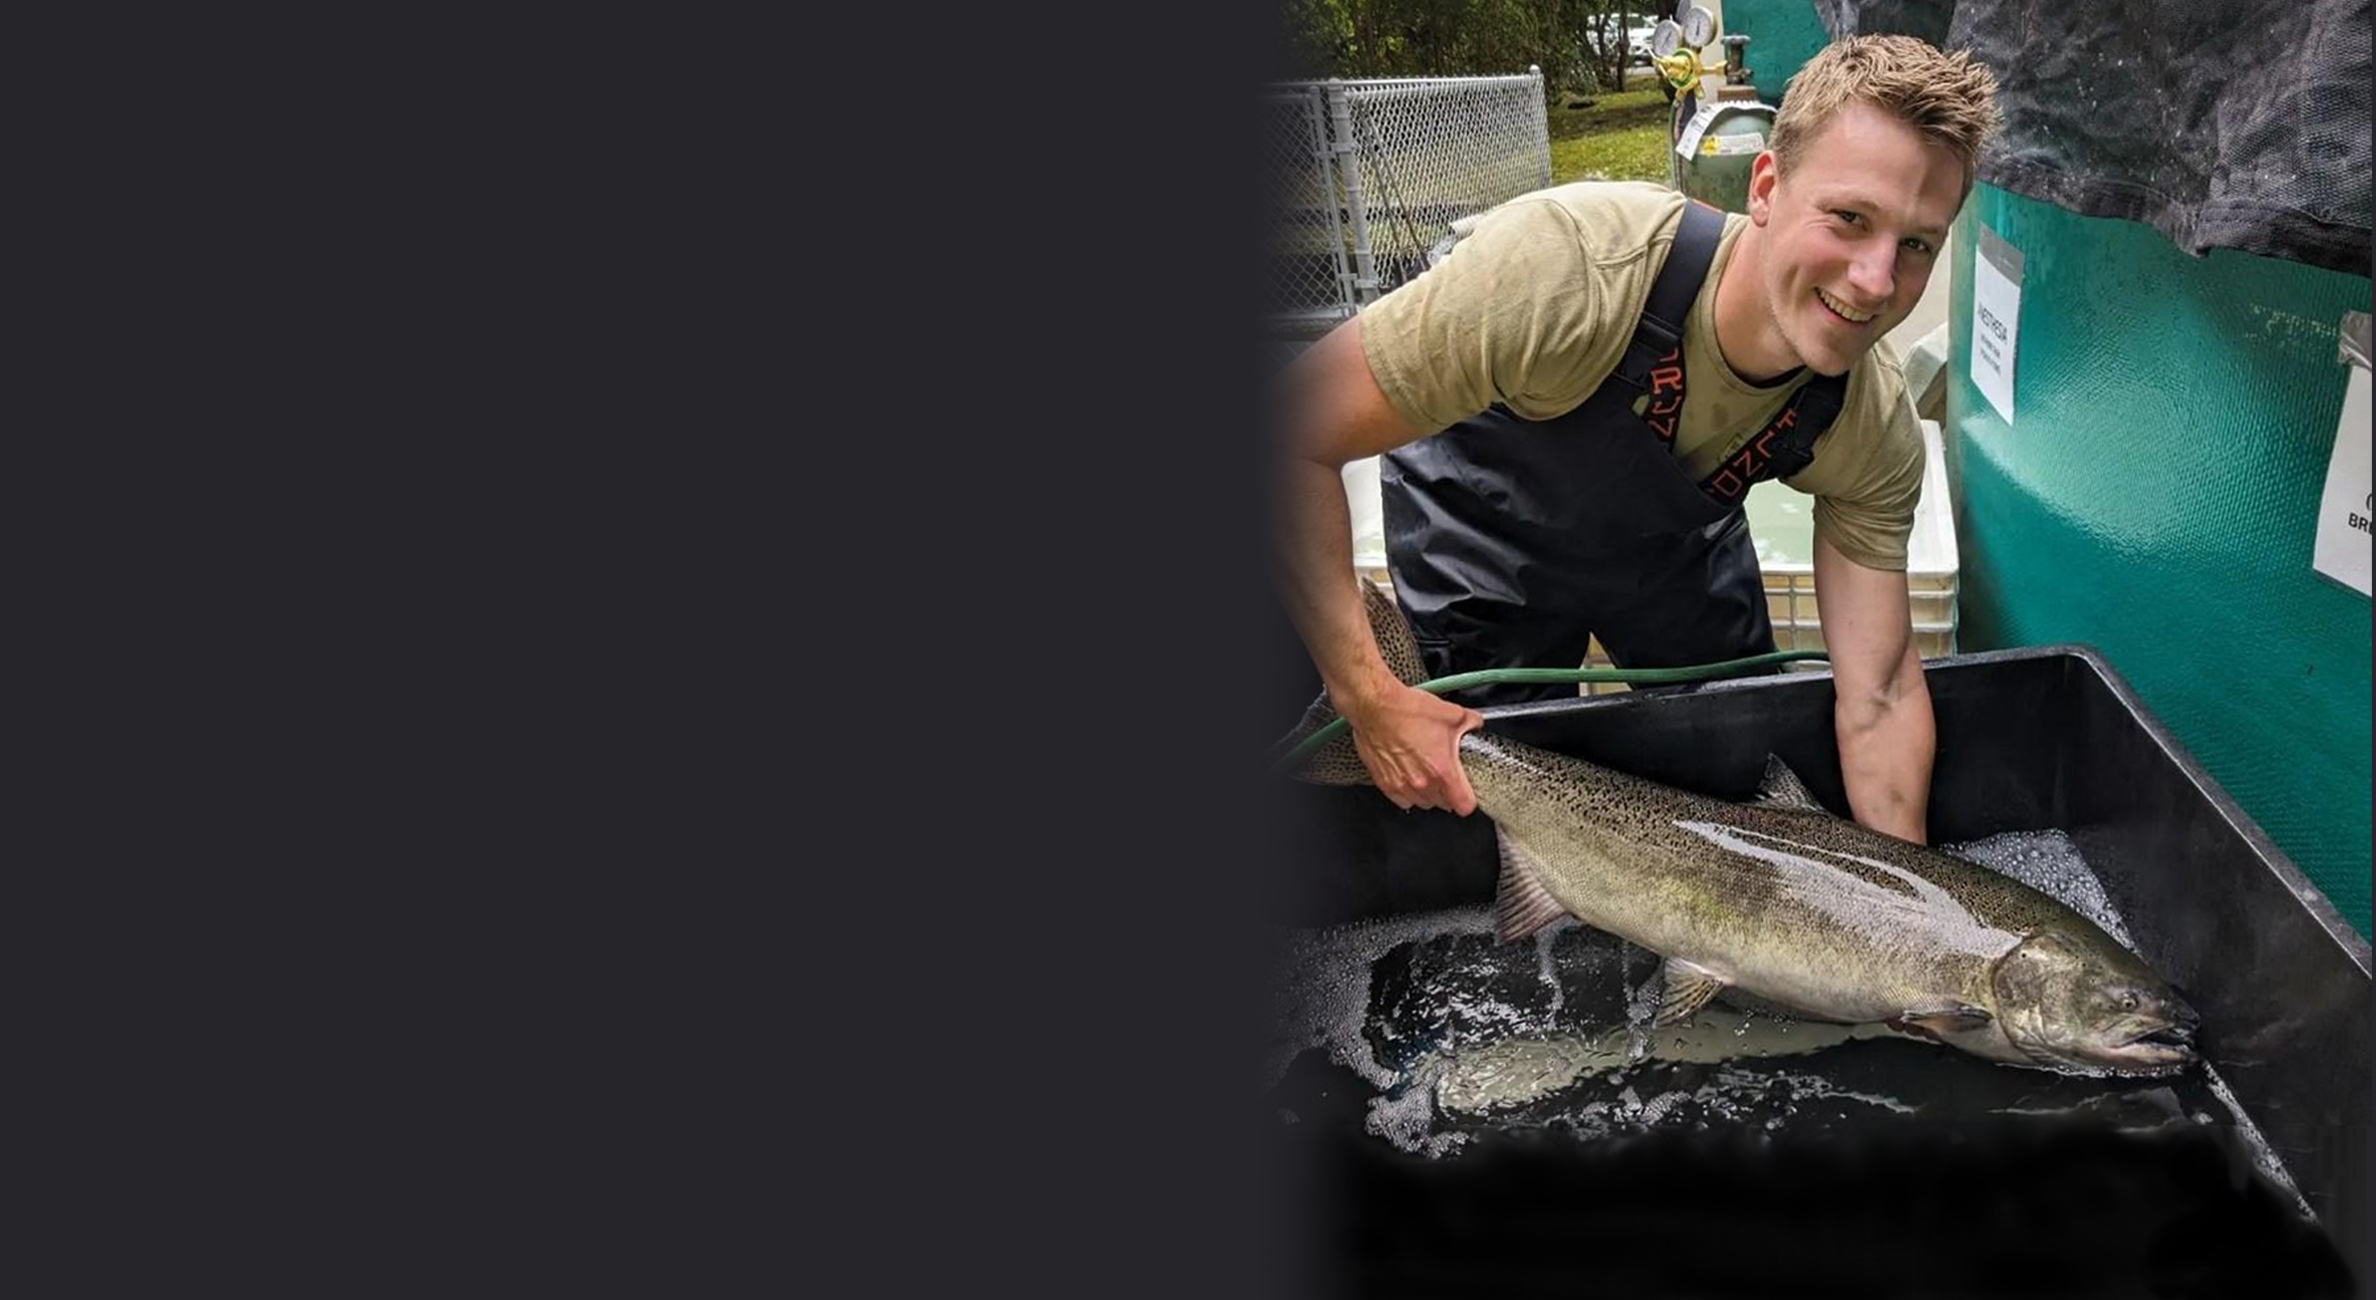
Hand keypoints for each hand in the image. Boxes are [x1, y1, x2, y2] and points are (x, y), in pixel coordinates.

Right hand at [1337, 680, 1485, 814]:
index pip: (1464, 805)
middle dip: (1448, 791)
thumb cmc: (1406, 711)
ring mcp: (1402, 785)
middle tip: (1446, 773)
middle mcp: (1422, 783)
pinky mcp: (1384, 783)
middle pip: (1444, 804)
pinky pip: (1402, 800)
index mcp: (1442, 770)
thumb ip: (1471, 722)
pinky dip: (1408, 792)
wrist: (1375, 707)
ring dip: (1428, 793)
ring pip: (1423, 803)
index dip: (1469, 799)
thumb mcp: (1451, 713)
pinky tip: (1409, 775)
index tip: (1468, 791)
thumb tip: (1475, 724)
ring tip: (1426, 772)